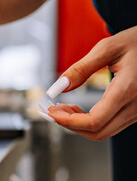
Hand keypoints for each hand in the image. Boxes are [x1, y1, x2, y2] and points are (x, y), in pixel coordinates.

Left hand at [45, 26, 136, 140]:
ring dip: (78, 124)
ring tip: (61, 107)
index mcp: (127, 91)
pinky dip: (89, 121)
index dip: (68, 121)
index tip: (51, 113)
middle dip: (69, 124)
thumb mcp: (107, 48)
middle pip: (97, 132)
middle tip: (52, 109)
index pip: (94, 121)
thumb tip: (59, 87)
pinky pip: (109, 125)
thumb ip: (81, 69)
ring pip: (103, 131)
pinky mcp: (135, 111)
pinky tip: (75, 108)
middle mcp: (135, 107)